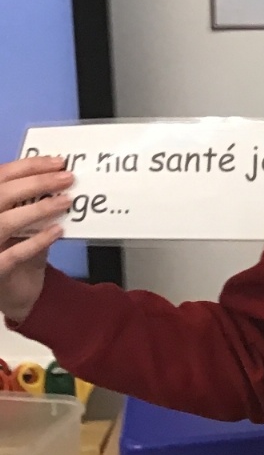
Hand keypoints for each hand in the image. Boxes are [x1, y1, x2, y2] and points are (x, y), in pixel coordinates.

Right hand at [0, 156, 71, 323]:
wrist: (15, 292)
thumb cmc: (18, 250)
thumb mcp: (24, 221)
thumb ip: (33, 201)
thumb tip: (59, 176)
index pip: (1, 177)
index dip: (28, 166)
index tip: (56, 162)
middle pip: (2, 194)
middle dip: (37, 183)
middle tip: (67, 178)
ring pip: (5, 221)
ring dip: (39, 209)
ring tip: (66, 201)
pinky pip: (13, 255)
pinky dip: (37, 241)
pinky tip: (57, 231)